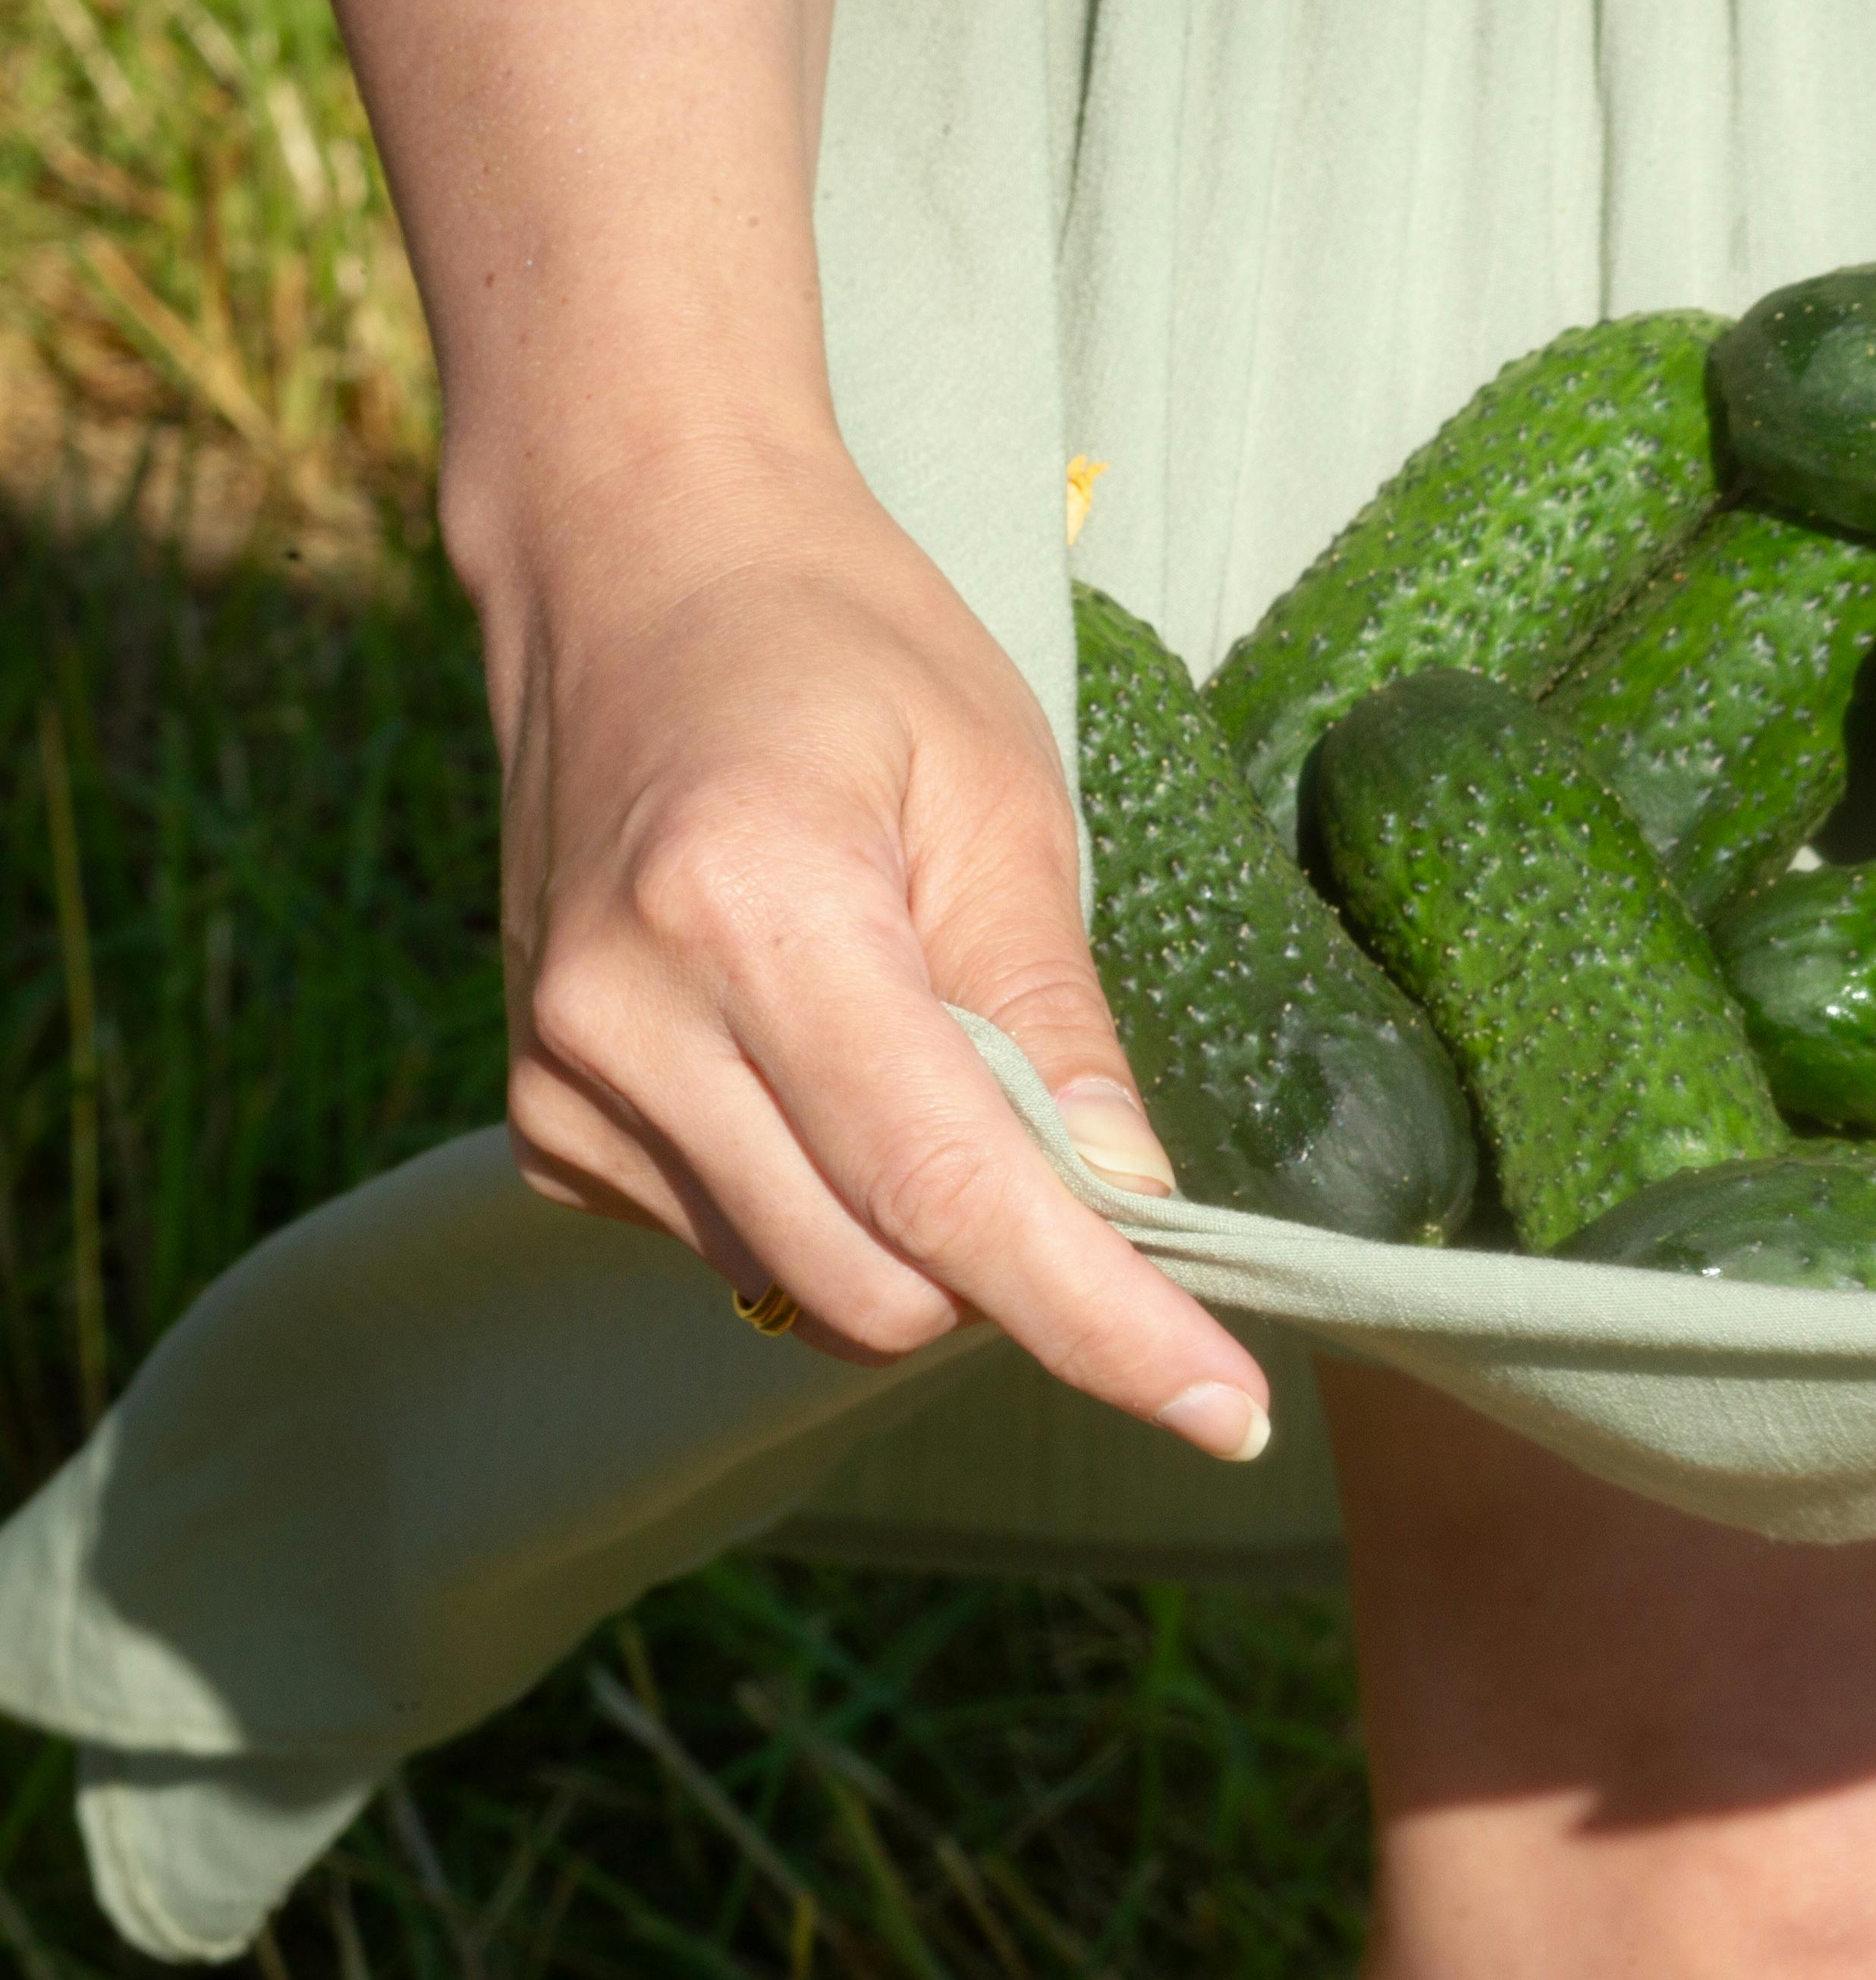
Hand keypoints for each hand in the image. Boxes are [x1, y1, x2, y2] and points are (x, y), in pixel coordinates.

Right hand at [478, 441, 1271, 1456]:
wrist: (634, 567)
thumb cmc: (842, 651)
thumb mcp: (1003, 798)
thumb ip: (1059, 1018)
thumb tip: (1139, 1212)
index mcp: (754, 913)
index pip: (951, 1194)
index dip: (1101, 1323)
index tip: (1224, 1412)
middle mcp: (627, 1021)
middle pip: (877, 1285)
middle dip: (1017, 1278)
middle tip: (1091, 1157)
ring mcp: (565, 1084)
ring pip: (806, 1288)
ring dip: (924, 1239)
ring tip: (942, 1056)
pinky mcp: (548, 1126)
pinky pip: (738, 1246)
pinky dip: (834, 1206)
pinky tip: (835, 1064)